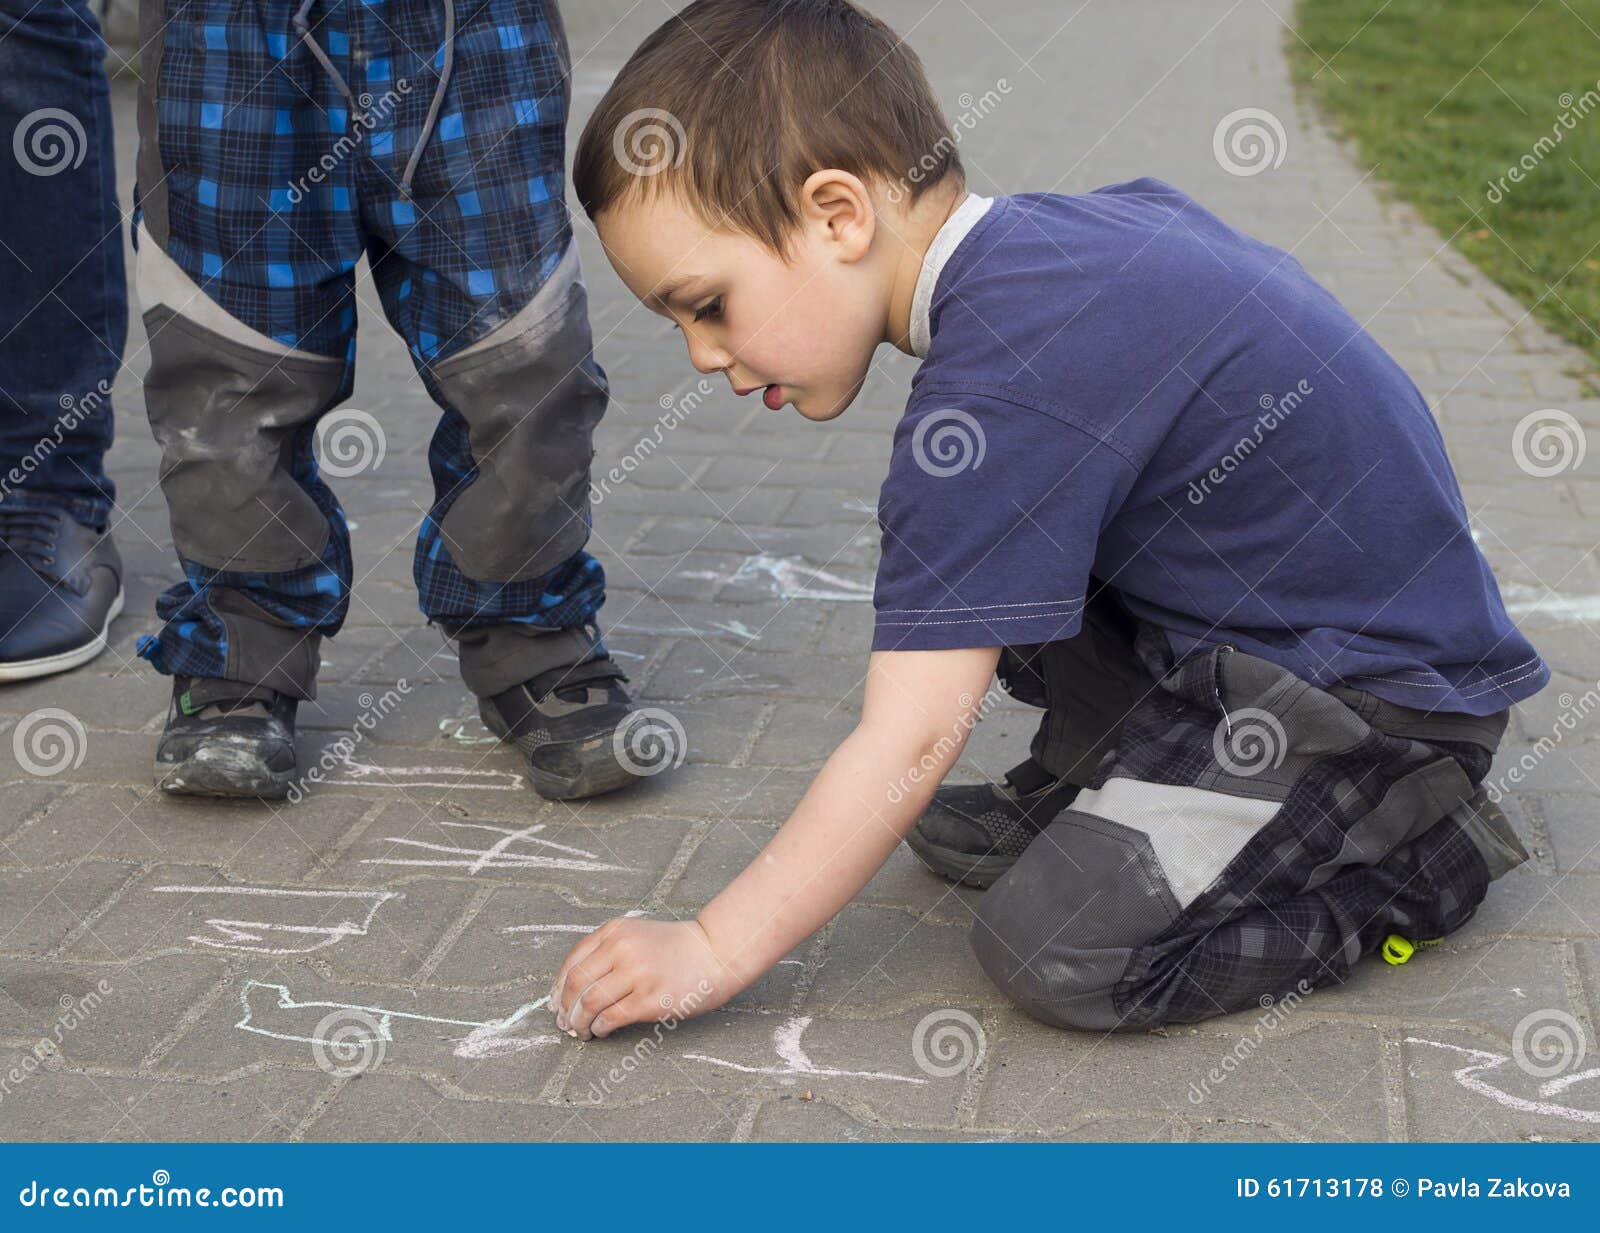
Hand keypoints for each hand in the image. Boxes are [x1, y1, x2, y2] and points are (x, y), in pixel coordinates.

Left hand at [548, 916, 737, 1039]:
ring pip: (590, 1003)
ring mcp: (636, 973)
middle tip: (564, 1023)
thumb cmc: (675, 949)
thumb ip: (607, 952)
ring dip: (579, 1022)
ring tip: (580, 1031)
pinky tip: (601, 1030)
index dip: (558, 987)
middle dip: (565, 1008)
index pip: (573, 961)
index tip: (555, 1003)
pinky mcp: (649, 999)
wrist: (715, 953)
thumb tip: (571, 990)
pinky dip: (600, 1027)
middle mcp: (622, 948)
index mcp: (615, 931)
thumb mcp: (637, 936)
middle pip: (576, 984)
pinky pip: (611, 1018)